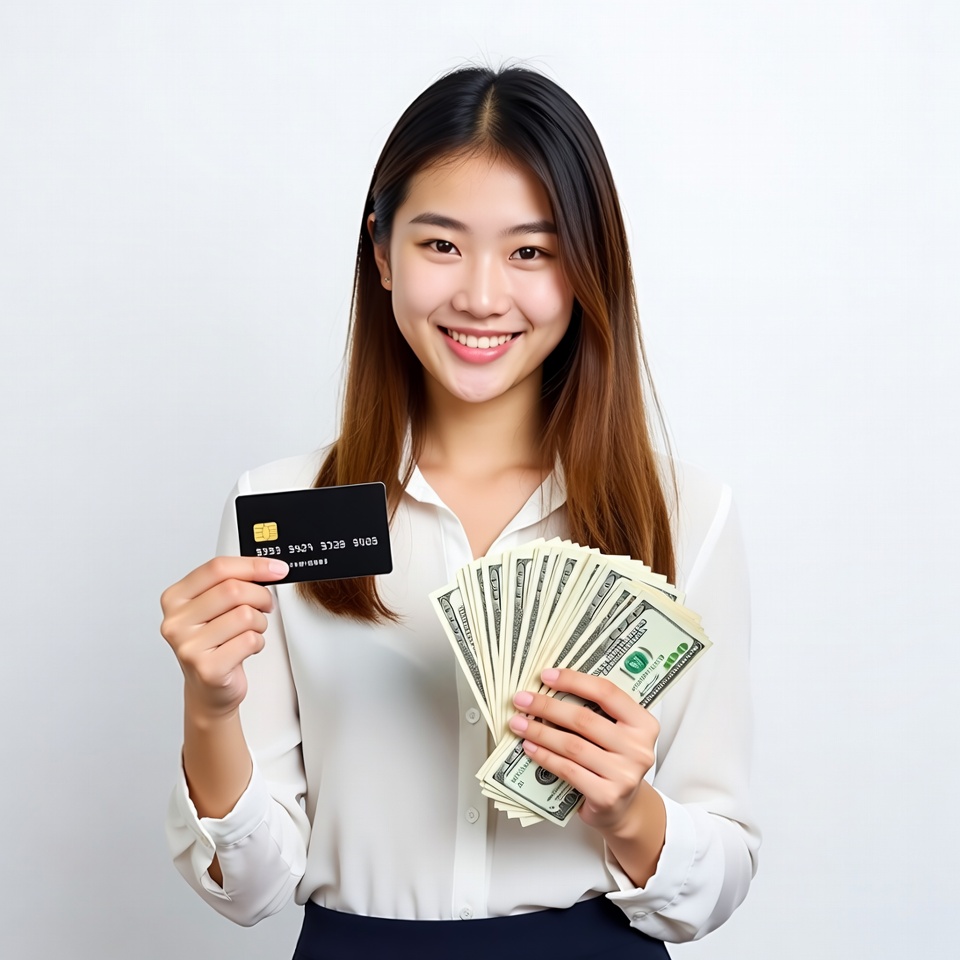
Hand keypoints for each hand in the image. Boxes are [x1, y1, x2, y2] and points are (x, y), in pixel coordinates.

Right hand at [160, 556, 288, 719]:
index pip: (217, 568)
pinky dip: (258, 642)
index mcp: (176, 598)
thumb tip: (269, 567)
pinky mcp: (207, 668)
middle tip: (266, 605)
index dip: (253, 565)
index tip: (277, 568)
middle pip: (233, 590)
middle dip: (261, 596)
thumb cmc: (215, 643)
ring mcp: (188, 646)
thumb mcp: (215, 607)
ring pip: (245, 615)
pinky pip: (250, 640)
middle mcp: (176, 621)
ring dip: (260, 622)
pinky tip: (247, 648)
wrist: (208, 688)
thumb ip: (232, 583)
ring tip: (251, 630)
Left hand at [509, 668, 658, 835]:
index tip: (546, 676)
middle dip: (547, 706)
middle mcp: (638, 748)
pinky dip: (544, 756)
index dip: (574, 680)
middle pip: (584, 719)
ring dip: (540, 732)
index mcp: (643, 723)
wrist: (622, 807)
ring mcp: (624, 774)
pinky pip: (568, 770)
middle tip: (522, 700)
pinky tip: (529, 747)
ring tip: (519, 724)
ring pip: (572, 745)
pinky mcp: (607, 796)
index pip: (607, 692)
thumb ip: (595, 712)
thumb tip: (550, 687)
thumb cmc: (613, 762)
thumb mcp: (615, 733)